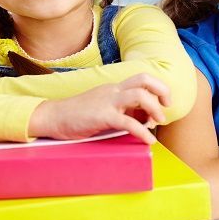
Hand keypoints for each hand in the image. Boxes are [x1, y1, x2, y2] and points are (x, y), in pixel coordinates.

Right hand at [28, 74, 170, 143]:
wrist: (52, 117)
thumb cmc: (75, 116)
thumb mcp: (101, 107)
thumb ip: (120, 110)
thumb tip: (142, 120)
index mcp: (113, 88)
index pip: (141, 78)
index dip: (157, 88)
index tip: (162, 103)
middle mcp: (113, 90)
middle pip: (144, 78)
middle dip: (162, 90)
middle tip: (166, 107)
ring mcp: (107, 101)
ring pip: (139, 95)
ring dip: (154, 108)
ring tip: (157, 123)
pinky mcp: (102, 116)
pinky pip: (129, 122)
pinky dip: (143, 132)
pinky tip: (148, 141)